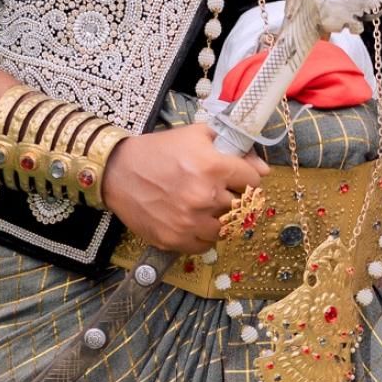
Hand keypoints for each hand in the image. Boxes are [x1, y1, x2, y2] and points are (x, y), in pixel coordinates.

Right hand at [104, 124, 265, 252]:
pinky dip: (203, 236)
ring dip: (220, 219)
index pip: (253, 180)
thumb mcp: (196, 135)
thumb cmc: (159, 150)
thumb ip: (234, 148)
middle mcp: (205, 197)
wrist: (118, 171)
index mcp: (214, 167)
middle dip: (233, 197)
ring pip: (226, 228)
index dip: (246, 177)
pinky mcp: (175, 240)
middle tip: (217, 191)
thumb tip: (263, 168)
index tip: (235, 178)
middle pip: (241, 205)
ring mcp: (190, 222)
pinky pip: (205, 246)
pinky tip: (193, 222)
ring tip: (205, 207)